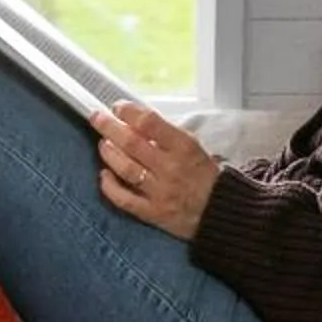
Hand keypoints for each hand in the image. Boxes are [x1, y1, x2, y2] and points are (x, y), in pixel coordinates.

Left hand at [92, 103, 218, 240]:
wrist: (224, 214)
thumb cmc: (207, 178)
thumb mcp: (196, 149)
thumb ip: (168, 137)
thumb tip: (137, 122)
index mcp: (185, 148)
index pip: (150, 123)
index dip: (129, 112)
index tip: (118, 107)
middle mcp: (171, 168)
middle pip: (132, 143)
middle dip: (110, 127)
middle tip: (97, 118)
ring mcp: (161, 192)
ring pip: (126, 168)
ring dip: (109, 153)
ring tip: (103, 143)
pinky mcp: (154, 213)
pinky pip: (124, 199)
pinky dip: (110, 186)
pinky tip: (103, 175)